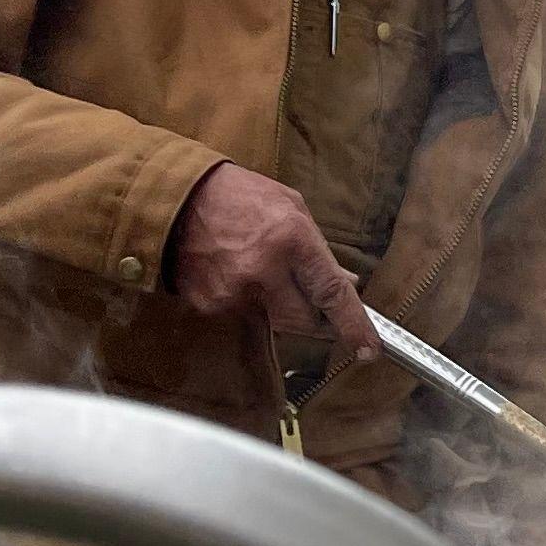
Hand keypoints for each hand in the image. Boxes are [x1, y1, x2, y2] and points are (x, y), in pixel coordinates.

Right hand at [164, 164, 377, 358]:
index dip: (353, 325)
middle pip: (303, 322)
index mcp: (290, 239)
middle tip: (315, 303)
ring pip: (273, 319)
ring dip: (277, 302)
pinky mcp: (210, 305)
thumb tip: (347, 283)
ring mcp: (233, 293)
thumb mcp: (291, 209)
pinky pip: (243, 314)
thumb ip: (320, 250)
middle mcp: (263, 272)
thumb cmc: (240, 197)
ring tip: (261, 266)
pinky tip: (236, 271)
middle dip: (315, 319)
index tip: (368, 349)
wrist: (176, 198)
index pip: (331, 293)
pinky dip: (248, 300)